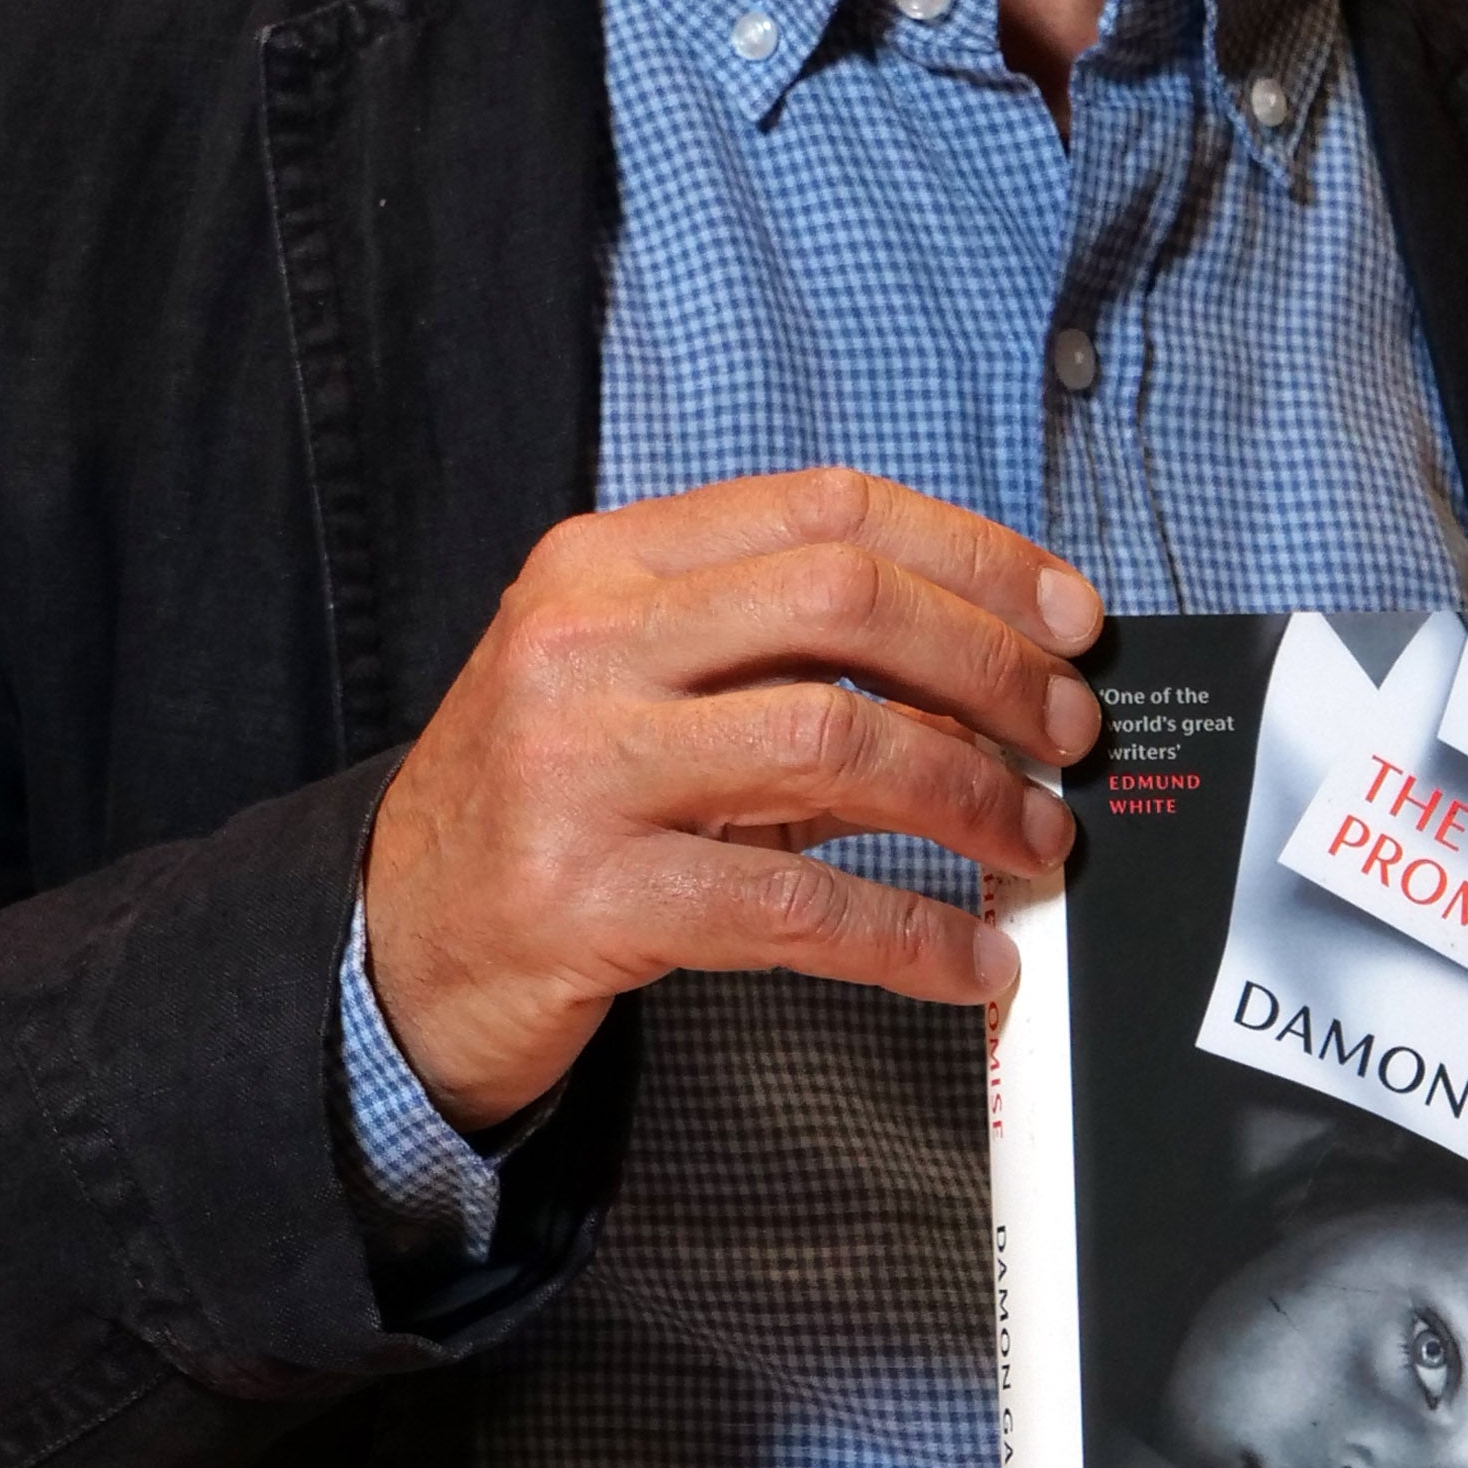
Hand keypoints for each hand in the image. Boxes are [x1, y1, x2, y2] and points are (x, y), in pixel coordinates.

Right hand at [362, 466, 1102, 1134]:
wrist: (396, 944)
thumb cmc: (549, 807)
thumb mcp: (639, 692)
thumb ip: (779, 659)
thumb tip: (995, 673)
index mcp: (603, 565)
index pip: (824, 509)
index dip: (973, 555)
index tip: (1071, 617)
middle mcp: (582, 644)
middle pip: (843, 604)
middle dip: (991, 665)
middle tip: (1071, 734)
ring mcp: (577, 769)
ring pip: (833, 746)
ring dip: (970, 796)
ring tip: (1038, 842)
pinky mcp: (588, 898)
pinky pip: (794, 907)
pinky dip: (911, 935)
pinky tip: (973, 957)